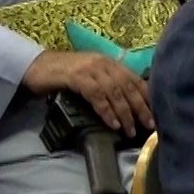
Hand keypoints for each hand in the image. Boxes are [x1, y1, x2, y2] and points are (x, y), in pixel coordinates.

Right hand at [21, 50, 153, 134]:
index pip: (135, 80)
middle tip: (149, 125)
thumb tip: (130, 105)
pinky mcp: (76, 77)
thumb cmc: (65, 75)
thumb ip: (109, 85)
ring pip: (115, 91)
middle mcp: (104, 63)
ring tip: (130, 130)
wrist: (36, 67)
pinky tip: (112, 123)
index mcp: (110, 63)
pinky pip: (97, 95)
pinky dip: (106, 110)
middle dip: (141, 107)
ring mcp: (90, 68)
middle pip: (128, 86)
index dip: (147, 97)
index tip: (157, 113)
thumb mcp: (92, 77)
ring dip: (125, 113)